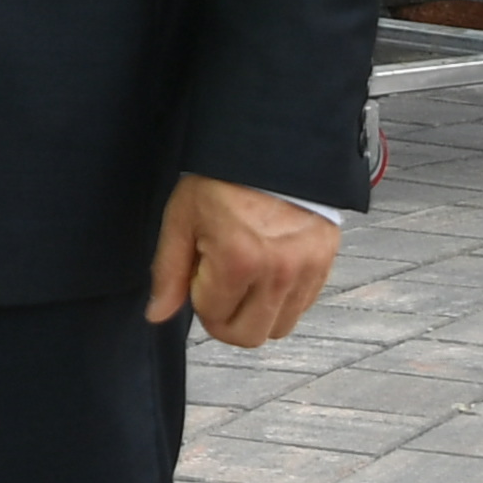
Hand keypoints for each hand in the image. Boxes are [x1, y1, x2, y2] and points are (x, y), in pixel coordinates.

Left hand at [147, 174, 336, 346]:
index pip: (214, 320)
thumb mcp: (182, 217)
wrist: (273, 145)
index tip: (200, 271)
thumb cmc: (223, 177)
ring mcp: (306, 270)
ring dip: (257, 312)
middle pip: (249, 337)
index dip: (200, 299)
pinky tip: (268, 268)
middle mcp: (277, 272)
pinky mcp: (324, 263)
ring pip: (278, 328)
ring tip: (246, 275)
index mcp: (238, 260)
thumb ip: (168, 271)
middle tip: (219, 284)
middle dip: (227, 318)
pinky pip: (301, 306)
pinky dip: (282, 299)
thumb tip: (157, 315)